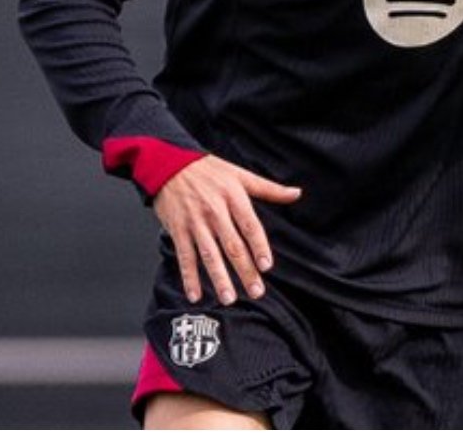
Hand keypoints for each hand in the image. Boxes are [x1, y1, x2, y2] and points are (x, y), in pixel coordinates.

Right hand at [153, 155, 300, 304]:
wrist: (166, 163)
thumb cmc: (206, 169)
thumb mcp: (239, 174)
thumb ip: (268, 188)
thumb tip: (296, 193)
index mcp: (232, 197)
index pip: (249, 225)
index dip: (259, 246)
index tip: (266, 266)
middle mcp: (214, 211)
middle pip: (232, 245)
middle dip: (244, 270)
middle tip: (256, 292)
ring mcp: (195, 222)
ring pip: (208, 254)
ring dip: (219, 278)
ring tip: (228, 298)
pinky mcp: (178, 229)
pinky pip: (184, 256)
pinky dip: (188, 277)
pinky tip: (195, 294)